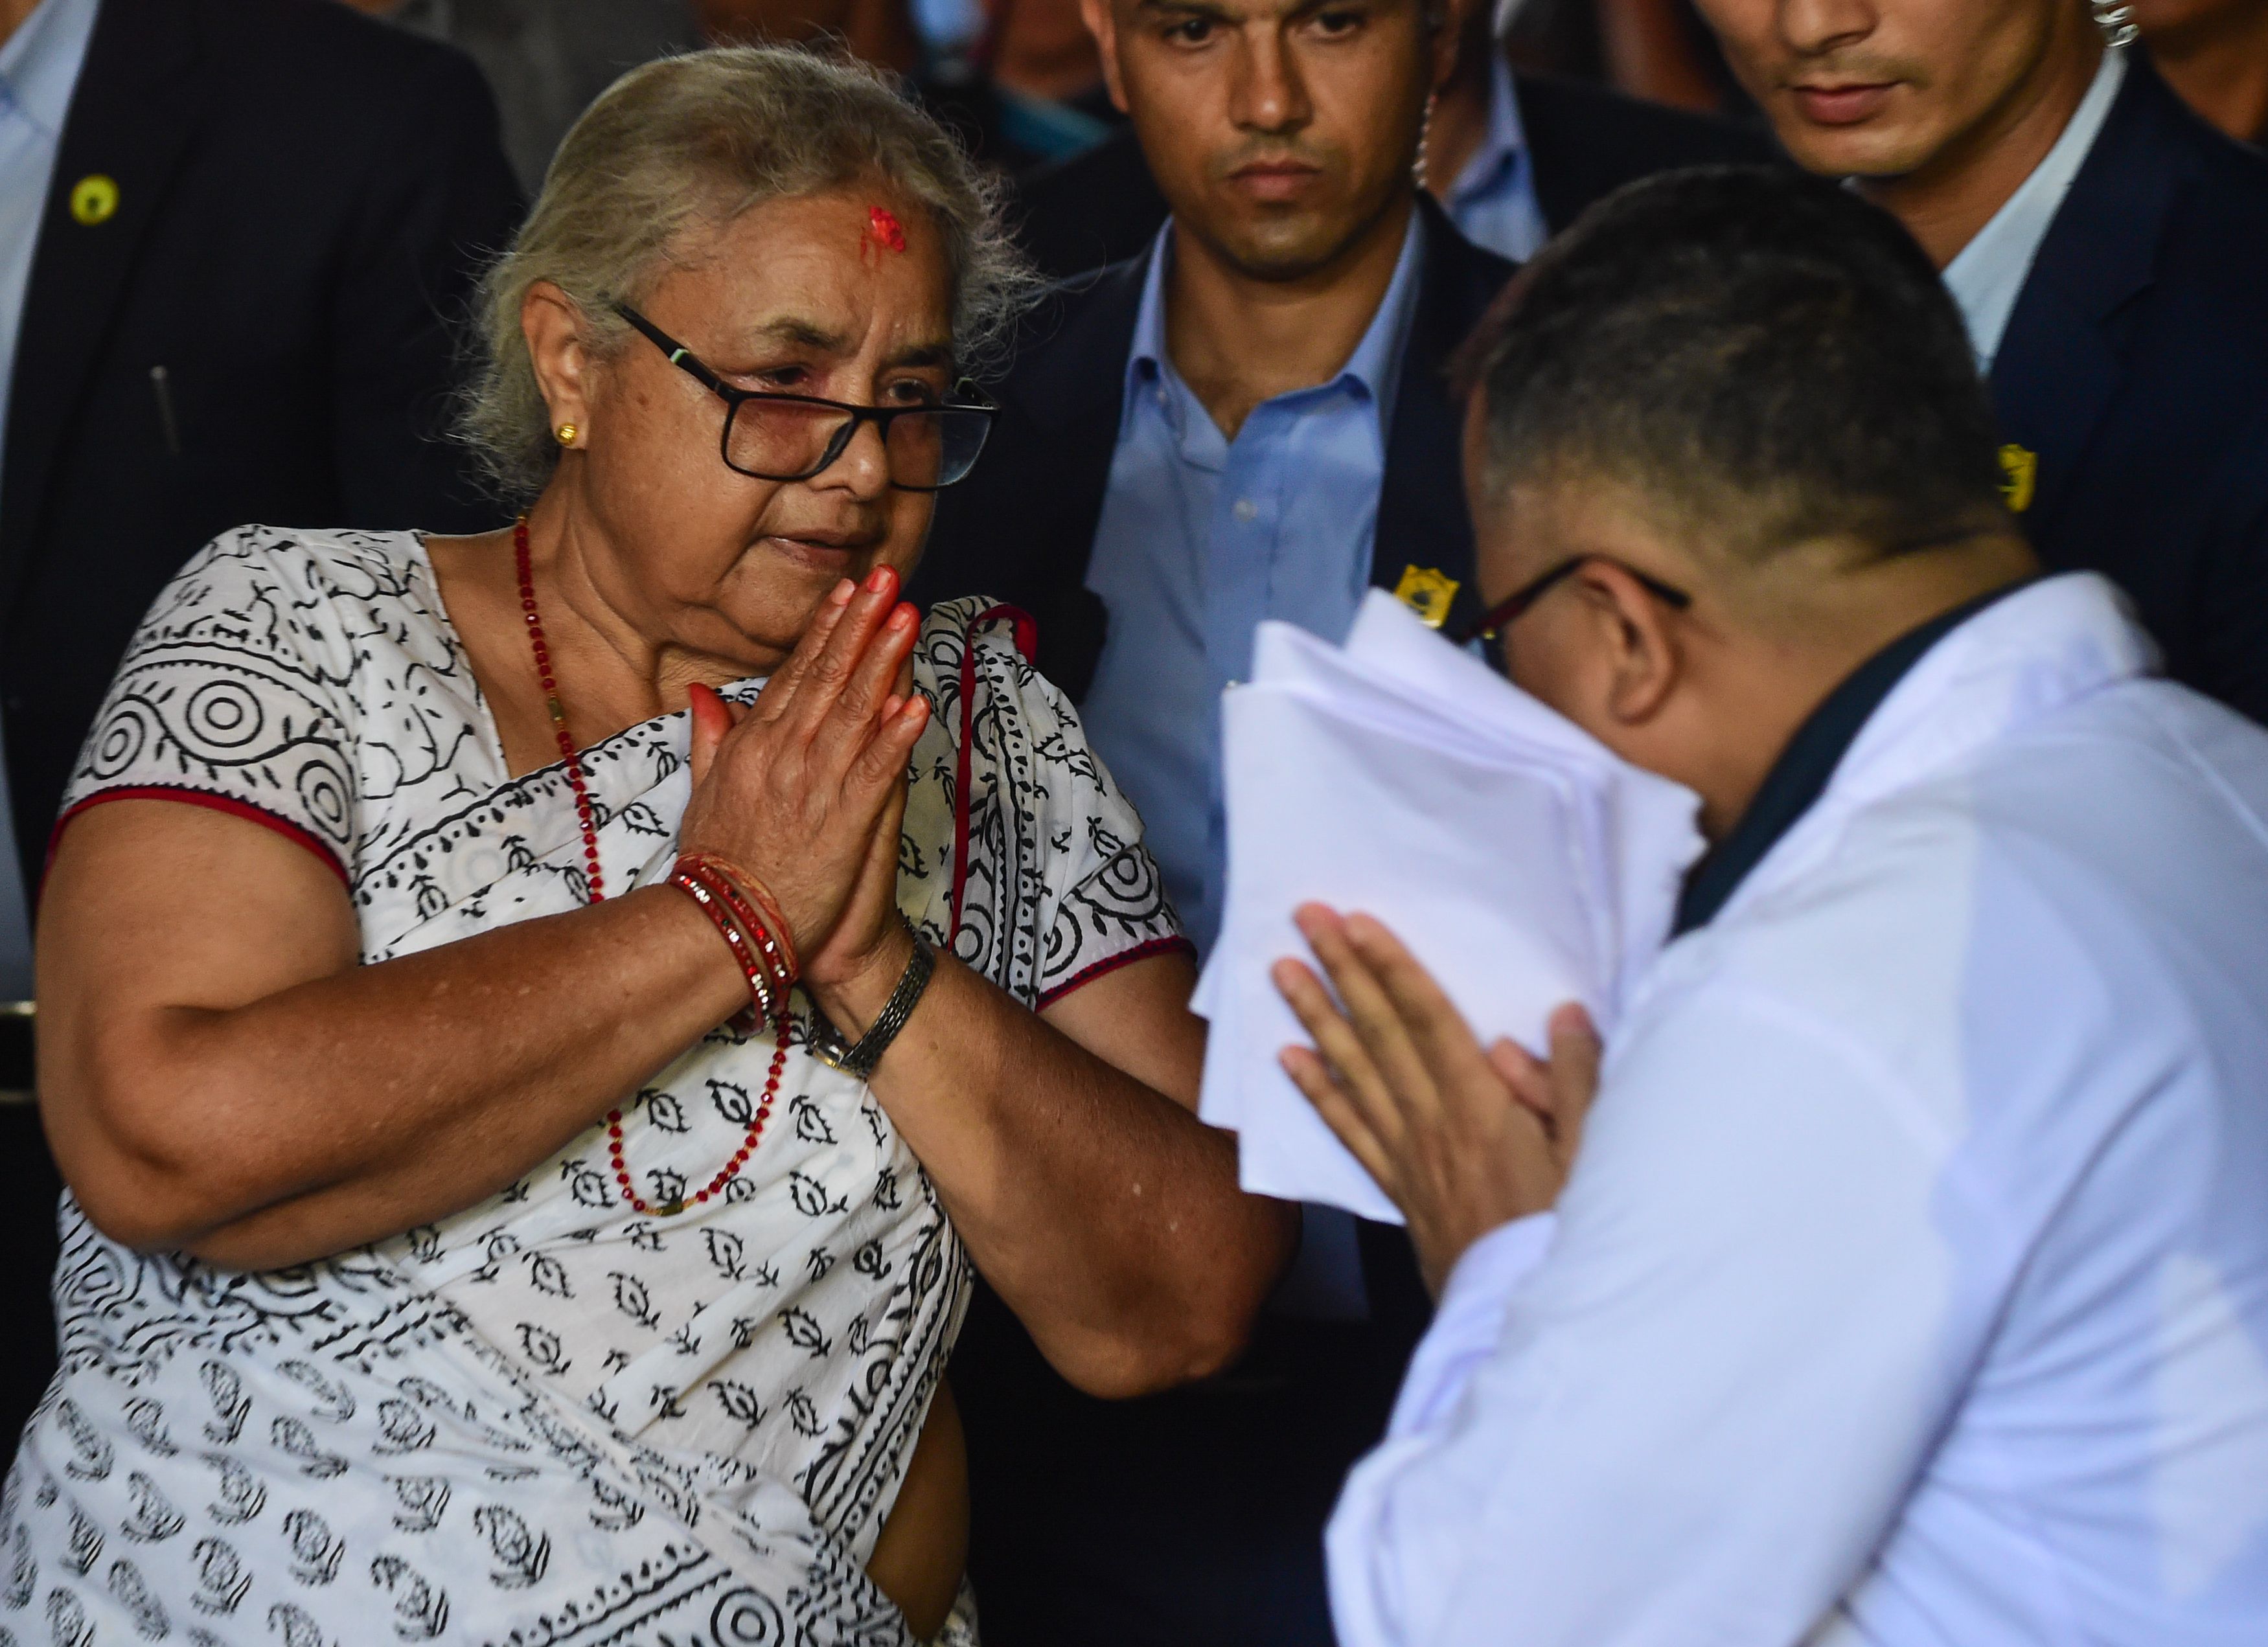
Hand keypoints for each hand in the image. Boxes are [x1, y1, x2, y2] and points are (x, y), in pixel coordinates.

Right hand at [679, 566, 929, 982]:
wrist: (721, 928)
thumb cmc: (718, 867)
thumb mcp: (703, 794)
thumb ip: (710, 739)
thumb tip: (703, 693)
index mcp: (753, 747)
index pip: (795, 676)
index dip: (826, 630)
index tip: (849, 592)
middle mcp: (782, 757)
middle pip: (828, 679)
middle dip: (861, 625)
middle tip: (889, 579)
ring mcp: (812, 787)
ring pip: (854, 713)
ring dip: (884, 662)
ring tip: (908, 619)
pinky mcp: (840, 824)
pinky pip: (873, 773)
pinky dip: (895, 738)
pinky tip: (917, 705)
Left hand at [1271, 904, 1599, 1296]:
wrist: (1525, 1315)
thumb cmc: (1566, 1233)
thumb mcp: (1595, 1155)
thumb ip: (1575, 1082)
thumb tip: (1560, 1015)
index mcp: (1481, 1106)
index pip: (1426, 1019)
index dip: (1389, 966)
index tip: (1356, 921)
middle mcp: (1431, 1121)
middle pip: (1379, 1033)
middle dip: (1341, 971)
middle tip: (1304, 918)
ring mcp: (1407, 1154)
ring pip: (1352, 1072)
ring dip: (1315, 1017)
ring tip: (1281, 972)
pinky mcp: (1397, 1187)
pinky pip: (1348, 1130)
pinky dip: (1315, 1092)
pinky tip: (1288, 1060)